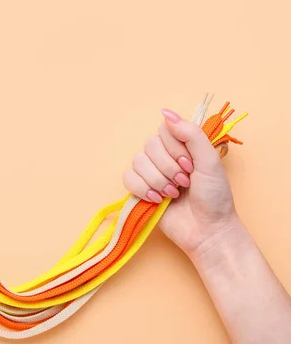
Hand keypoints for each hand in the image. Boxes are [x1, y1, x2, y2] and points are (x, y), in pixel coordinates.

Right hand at [122, 108, 239, 257]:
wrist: (207, 230)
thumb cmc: (214, 197)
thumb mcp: (209, 161)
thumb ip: (191, 134)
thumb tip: (166, 113)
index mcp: (181, 146)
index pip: (164, 130)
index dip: (176, 148)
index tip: (191, 166)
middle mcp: (164, 157)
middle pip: (149, 146)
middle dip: (168, 168)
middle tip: (184, 183)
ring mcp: (150, 174)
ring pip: (137, 162)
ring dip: (157, 181)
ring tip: (173, 194)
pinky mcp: (140, 191)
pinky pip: (128, 179)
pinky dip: (143, 190)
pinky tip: (158, 200)